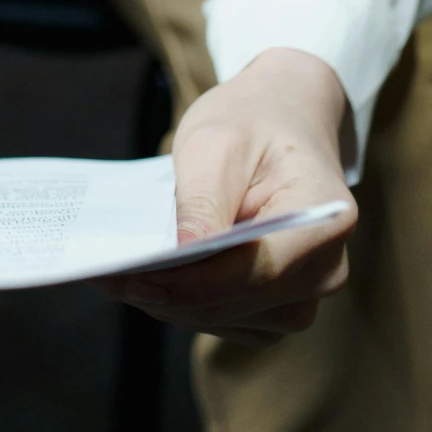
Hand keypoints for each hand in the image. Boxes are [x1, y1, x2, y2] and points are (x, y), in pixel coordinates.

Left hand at [96, 49, 356, 345]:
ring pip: (231, 318)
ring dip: (175, 302)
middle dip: (171, 293)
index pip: (258, 271)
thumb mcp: (219, 141)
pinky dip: (189, 302)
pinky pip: (231, 317)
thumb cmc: (253, 119)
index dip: (193, 283)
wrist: (285, 113)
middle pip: (241, 302)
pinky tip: (152, 277)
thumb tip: (182, 258)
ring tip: (119, 274)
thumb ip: (203, 202)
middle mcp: (327, 267)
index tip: (134, 278)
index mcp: (326, 219)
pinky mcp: (282, 302)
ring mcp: (307, 291)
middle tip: (105, 274)